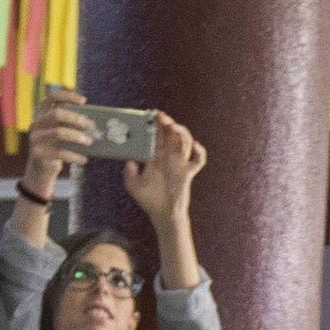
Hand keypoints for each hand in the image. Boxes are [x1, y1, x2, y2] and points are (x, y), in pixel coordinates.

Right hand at [22, 87, 93, 195]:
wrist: (42, 167)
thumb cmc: (56, 146)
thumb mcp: (61, 131)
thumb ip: (69, 124)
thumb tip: (91, 123)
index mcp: (41, 112)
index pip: (52, 97)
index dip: (68, 96)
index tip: (84, 101)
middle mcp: (36, 123)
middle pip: (56, 114)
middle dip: (76, 118)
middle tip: (90, 125)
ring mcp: (35, 138)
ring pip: (58, 132)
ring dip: (77, 136)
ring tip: (89, 141)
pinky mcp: (38, 153)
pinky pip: (60, 153)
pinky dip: (75, 156)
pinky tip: (84, 159)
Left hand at [123, 111, 205, 226]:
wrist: (163, 215)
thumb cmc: (150, 200)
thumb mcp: (133, 186)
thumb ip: (130, 174)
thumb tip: (130, 162)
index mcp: (156, 157)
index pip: (157, 135)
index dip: (155, 124)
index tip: (151, 114)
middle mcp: (168, 158)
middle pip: (171, 134)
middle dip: (167, 123)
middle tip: (161, 117)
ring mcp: (179, 164)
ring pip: (185, 142)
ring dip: (181, 132)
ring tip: (173, 127)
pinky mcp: (187, 173)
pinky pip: (198, 161)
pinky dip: (200, 152)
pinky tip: (195, 146)